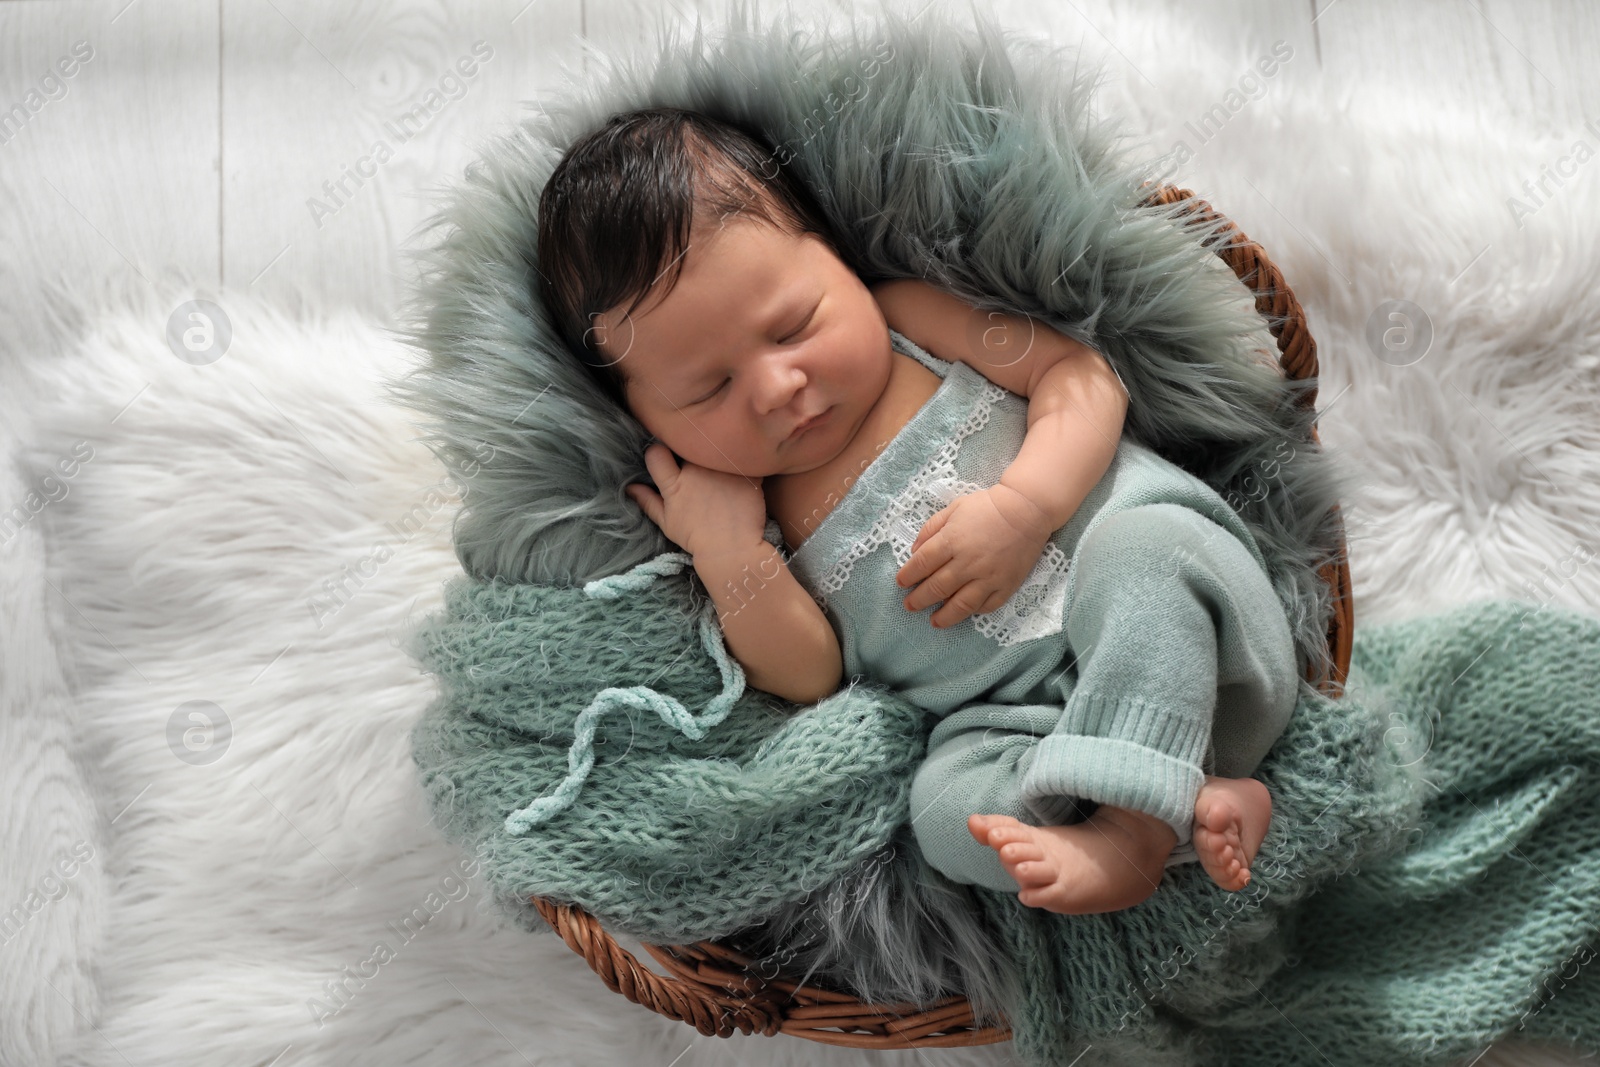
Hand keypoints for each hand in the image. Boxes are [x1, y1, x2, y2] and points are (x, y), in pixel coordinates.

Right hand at [626, 443, 767, 557]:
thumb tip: (629, 487)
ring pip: (715, 447)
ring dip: (716, 454)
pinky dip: (741, 462)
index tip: (667, 459)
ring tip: (722, 470)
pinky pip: (741, 456)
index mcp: (674, 483)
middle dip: (692, 451)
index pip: (656, 453)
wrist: (732, 550)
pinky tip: (742, 475)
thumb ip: (647, 502)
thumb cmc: (697, 539)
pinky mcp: (744, 472)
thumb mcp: (667, 523)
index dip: (659, 452)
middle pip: (689, 446)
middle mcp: (695, 471)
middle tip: (700, 465)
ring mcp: (720, 470)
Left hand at [895, 484, 1053, 628]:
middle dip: (918, 600)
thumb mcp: (954, 508)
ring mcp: (988, 577)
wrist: (1027, 510)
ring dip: (943, 616)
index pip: (922, 564)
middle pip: (936, 588)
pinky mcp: (1006, 586)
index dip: (908, 576)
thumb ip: (931, 529)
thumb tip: (915, 550)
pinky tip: (962, 613)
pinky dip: (972, 612)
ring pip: (960, 605)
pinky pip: (986, 606)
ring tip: (933, 622)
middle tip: (909, 606)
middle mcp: (967, 562)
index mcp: (952, 540)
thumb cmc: (987, 507)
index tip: (900, 583)